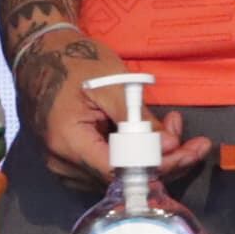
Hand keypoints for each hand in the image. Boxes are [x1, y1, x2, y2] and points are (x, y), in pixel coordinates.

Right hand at [17, 31, 214, 187]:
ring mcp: (63, 166)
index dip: (158, 165)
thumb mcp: (112, 82)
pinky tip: (150, 136)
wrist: (40, 53)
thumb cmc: (73, 61)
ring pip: (117, 176)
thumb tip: (170, 146)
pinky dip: (133, 155)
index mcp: (68, 143)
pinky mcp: (69, 162)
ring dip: (150, 157)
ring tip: (172, 128)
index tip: (190, 150)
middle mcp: (62, 164)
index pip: (120, 172)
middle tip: (195, 142)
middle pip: (122, 180)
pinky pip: (107, 168)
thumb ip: (139, 118)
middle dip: (163, 161)